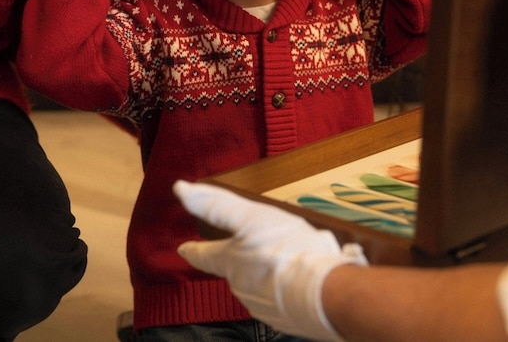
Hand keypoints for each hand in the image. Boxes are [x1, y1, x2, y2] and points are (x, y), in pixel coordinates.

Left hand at [174, 181, 367, 340]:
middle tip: (264, 245)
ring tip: (298, 258)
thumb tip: (181, 190)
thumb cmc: (288, 252)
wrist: (326, 293)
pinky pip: (284, 298)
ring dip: (274, 271)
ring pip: (262, 283)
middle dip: (246, 257)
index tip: (184, 249)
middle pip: (237, 268)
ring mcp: (263, 305)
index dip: (194, 250)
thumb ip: (216, 205)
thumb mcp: (251, 216)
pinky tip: (310, 277)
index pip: (204, 255)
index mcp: (231, 262)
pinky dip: (291, 287)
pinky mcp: (287, 317)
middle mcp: (241, 286)